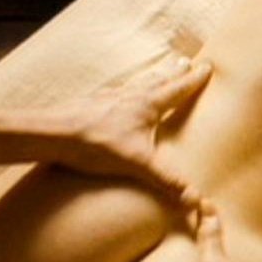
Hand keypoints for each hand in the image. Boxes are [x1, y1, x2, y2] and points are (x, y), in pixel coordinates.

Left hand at [26, 58, 210, 202]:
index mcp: (147, 105)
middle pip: (158, 80)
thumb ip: (166, 180)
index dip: (194, 80)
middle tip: (186, 61)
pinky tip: (120, 93)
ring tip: (158, 72)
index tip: (208, 66)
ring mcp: (110, 96)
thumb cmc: (95, 144)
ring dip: (152, 77)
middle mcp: (131, 95)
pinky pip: (117, 91)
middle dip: (175, 72)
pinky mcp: (93, 103)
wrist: (53, 133)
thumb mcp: (137, 164)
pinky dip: (126, 88)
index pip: (177, 90)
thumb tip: (194, 200)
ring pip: (137, 83)